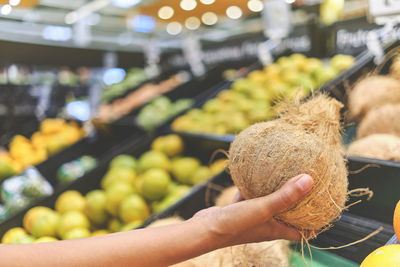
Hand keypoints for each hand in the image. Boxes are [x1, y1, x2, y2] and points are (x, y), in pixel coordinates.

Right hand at [192, 174, 313, 247]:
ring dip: (276, 192)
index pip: (302, 232)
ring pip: (268, 204)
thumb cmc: (235, 225)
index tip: (324, 207)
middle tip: (306, 184)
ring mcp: (252, 218)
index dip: (315, 223)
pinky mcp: (238, 210)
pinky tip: (254, 173)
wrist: (204, 230)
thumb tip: (309, 180)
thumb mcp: (263, 208)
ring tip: (284, 175)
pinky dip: (253, 187)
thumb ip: (285, 196)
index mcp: (276, 230)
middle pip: (287, 216)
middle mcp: (266, 225)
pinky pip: (250, 196)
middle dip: (297, 202)